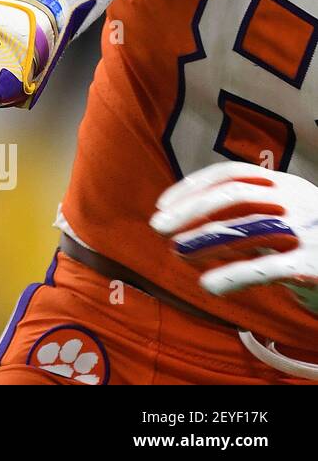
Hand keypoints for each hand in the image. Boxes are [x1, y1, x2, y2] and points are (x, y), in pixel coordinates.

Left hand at [151, 162, 317, 313]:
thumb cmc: (312, 244)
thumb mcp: (284, 215)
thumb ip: (247, 209)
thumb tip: (182, 215)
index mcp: (287, 184)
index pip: (231, 174)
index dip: (193, 187)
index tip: (163, 206)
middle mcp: (299, 200)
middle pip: (233, 196)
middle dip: (190, 210)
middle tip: (158, 228)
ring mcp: (310, 232)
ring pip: (247, 229)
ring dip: (204, 240)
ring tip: (177, 253)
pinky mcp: (316, 266)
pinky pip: (268, 269)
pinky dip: (233, 276)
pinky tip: (209, 286)